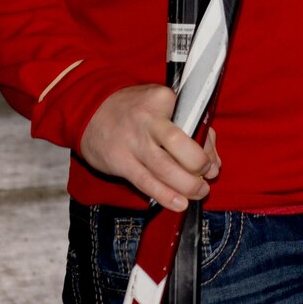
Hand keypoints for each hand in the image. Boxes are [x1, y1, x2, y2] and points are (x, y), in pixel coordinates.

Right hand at [78, 84, 222, 209]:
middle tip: (207, 177)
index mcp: (164, 100)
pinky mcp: (119, 161)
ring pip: (164, 168)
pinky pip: (146, 182)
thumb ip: (192, 128)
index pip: (194, 123)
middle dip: (199, 166)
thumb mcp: (163, 106)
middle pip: (180, 146)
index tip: (213, 163)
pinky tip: (179, 203)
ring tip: (199, 192)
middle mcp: (149, 120)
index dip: (208, 148)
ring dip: (187, 185)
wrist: (89, 110)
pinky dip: (165, 195)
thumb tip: (213, 160)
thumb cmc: (135, 110)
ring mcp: (133, 142)